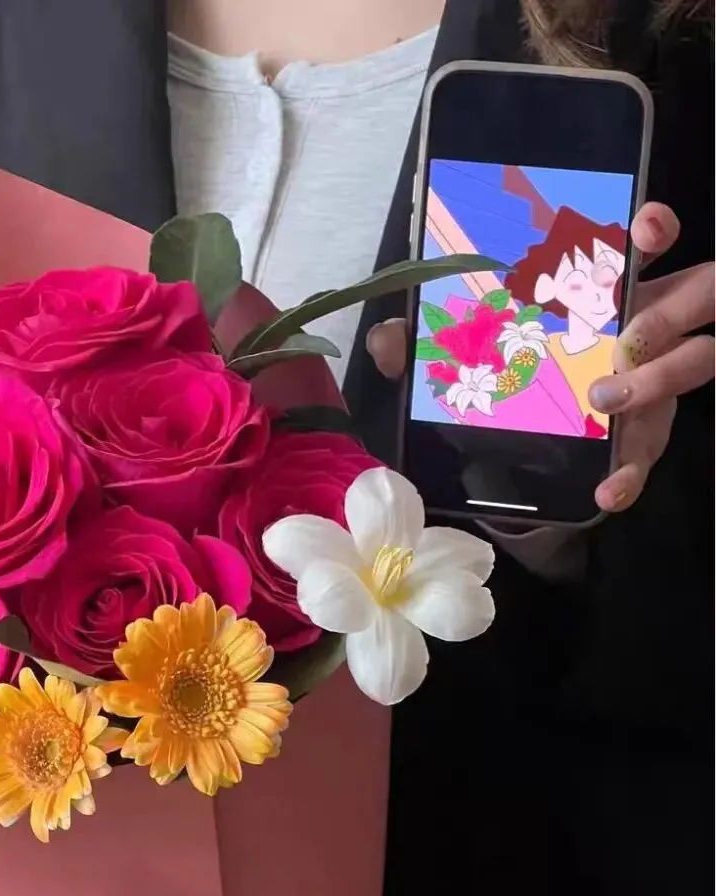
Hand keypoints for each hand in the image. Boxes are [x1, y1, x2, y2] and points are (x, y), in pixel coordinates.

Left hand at [365, 202, 714, 514]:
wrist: (512, 451)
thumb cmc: (503, 372)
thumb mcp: (459, 353)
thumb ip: (424, 342)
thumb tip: (388, 340)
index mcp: (600, 289)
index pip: (643, 240)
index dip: (653, 227)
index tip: (643, 228)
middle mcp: (643, 325)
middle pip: (695, 294)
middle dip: (667, 310)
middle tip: (623, 339)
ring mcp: (655, 378)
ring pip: (695, 361)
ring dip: (656, 379)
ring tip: (603, 401)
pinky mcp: (645, 435)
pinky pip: (650, 455)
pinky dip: (630, 473)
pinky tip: (607, 490)